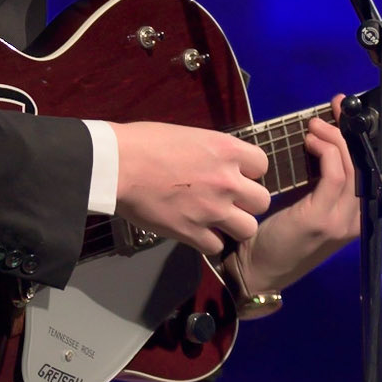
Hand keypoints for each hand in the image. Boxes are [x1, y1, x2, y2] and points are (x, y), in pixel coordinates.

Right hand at [110, 121, 269, 254]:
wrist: (118, 164)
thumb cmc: (144, 142)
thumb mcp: (188, 135)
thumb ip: (211, 152)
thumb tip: (215, 162)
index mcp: (226, 150)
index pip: (262, 165)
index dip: (249, 171)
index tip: (236, 174)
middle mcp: (227, 181)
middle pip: (262, 201)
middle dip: (247, 202)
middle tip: (228, 200)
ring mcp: (212, 209)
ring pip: (248, 229)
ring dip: (234, 225)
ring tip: (216, 219)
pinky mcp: (192, 232)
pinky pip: (217, 246)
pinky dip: (208, 241)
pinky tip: (195, 231)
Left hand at [233, 95, 381, 294]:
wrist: (258, 270)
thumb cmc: (279, 235)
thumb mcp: (309, 204)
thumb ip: (323, 182)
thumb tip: (326, 143)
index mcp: (357, 216)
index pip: (378, 171)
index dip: (367, 139)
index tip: (348, 115)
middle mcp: (356, 219)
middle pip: (366, 164)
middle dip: (351, 130)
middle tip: (334, 109)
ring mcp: (341, 222)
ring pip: (351, 166)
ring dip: (334, 138)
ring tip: (315, 125)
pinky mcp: (321, 219)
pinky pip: (334, 175)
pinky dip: (324, 151)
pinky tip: (309, 141)